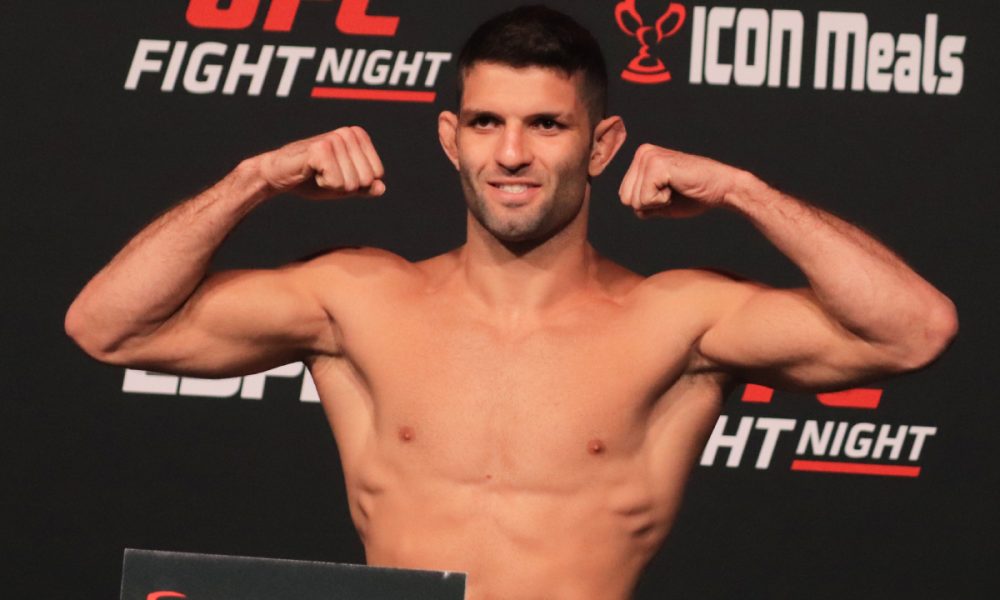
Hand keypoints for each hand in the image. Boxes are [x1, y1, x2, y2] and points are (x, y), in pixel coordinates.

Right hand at [257, 127, 385, 199]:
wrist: (278, 175)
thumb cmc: (311, 178)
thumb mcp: (343, 185)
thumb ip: (364, 187)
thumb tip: (381, 187)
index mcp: (357, 136)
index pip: (377, 174)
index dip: (357, 184)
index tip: (337, 174)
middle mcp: (348, 133)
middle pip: (366, 179)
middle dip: (346, 186)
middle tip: (325, 175)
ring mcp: (335, 139)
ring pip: (352, 183)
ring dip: (332, 185)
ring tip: (317, 172)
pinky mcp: (320, 149)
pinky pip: (337, 183)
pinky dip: (324, 185)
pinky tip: (311, 173)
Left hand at [618, 144, 742, 217]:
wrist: (722, 189)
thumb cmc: (694, 196)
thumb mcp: (659, 201)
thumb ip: (640, 199)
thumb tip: (625, 201)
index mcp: (641, 158)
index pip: (625, 196)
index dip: (647, 204)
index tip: (668, 192)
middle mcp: (643, 152)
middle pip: (625, 198)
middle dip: (649, 204)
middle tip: (672, 191)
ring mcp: (649, 157)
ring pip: (634, 201)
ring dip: (656, 203)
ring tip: (675, 188)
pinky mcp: (657, 165)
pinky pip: (645, 200)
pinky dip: (662, 202)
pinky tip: (677, 188)